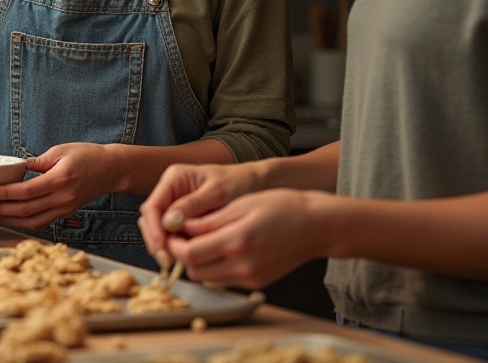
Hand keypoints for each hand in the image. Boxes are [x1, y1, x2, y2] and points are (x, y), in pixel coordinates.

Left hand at [0, 143, 114, 230]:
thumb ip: (38, 161)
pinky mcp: (65, 212)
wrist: (111, 169)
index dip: (5, 194)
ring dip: (9, 220)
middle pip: (26, 209)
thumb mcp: (61, 150)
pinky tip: (9, 218)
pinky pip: (41, 222)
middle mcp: (62, 198)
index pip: (27, 191)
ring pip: (32, 221)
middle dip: (0, 210)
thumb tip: (17, 168)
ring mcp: (64, 208)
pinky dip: (23, 223)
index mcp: (60, 179)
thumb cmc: (87, 155)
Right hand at [138, 162, 262, 261]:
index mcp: (174, 178)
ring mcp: (176, 205)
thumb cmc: (239, 183)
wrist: (255, 184)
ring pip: (159, 229)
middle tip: (167, 260)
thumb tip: (169, 222)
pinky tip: (185, 258)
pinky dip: (175, 246)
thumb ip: (192, 205)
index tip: (162, 246)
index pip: (152, 206)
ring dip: (164, 245)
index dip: (153, 228)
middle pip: (151, 219)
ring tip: (175, 262)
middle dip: (156, 240)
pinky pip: (172, 234)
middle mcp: (170, 191)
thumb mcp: (218, 192)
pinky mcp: (184, 218)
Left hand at [164, 189, 328, 289]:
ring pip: (207, 278)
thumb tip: (180, 226)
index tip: (171, 231)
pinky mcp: (256, 282)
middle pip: (194, 270)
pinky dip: (214, 267)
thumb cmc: (282, 206)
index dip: (173, 244)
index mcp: (237, 240)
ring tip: (200, 240)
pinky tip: (219, 248)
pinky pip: (223, 279)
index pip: (190, 253)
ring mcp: (250, 277)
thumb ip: (209, 220)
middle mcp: (243, 265)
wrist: (317, 226)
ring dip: (197, 262)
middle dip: (182, 254)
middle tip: (182, 235)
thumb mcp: (241, 205)